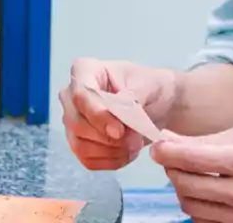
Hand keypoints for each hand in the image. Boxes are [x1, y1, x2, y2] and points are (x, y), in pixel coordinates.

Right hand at [59, 57, 179, 170]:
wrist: (160, 104)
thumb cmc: (151, 87)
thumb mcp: (146, 86)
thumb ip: (129, 99)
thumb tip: (115, 116)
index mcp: (85, 71)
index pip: (81, 95)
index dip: (98, 115)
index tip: (119, 130)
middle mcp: (72, 96)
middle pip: (77, 123)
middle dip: (108, 137)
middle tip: (135, 139)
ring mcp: (74, 121)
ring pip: (80, 145)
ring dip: (112, 151)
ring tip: (136, 144)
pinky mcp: (81, 143)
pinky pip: (88, 159)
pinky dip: (111, 160)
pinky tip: (128, 152)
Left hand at [150, 127, 232, 222]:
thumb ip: (204, 140)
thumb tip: (167, 140)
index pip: (188, 158)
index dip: (165, 152)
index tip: (157, 147)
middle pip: (183, 184)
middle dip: (172, 169)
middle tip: (175, 159)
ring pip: (189, 206)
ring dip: (183, 189)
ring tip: (193, 176)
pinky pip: (202, 222)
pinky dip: (197, 207)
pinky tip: (207, 194)